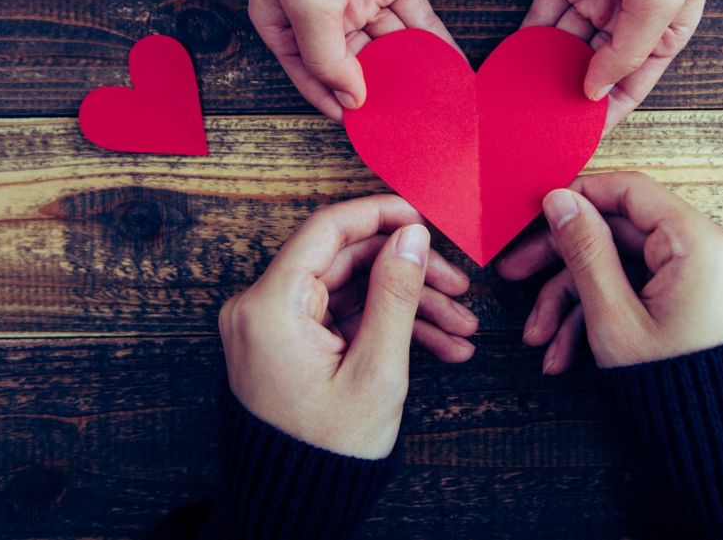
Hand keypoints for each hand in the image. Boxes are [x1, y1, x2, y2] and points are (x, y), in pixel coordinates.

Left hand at [218, 195, 477, 458]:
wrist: (295, 508)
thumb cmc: (327, 451)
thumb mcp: (377, 370)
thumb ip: (396, 293)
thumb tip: (412, 235)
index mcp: (270, 306)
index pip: (329, 229)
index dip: (382, 214)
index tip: (426, 218)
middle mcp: (261, 306)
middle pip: (348, 260)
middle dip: (411, 274)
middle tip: (460, 288)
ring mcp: (273, 324)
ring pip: (353, 289)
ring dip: (409, 306)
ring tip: (461, 329)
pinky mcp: (288, 341)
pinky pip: (343, 317)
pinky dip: (386, 327)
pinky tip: (439, 345)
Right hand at [249, 0, 458, 121]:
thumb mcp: (309, 4)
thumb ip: (327, 57)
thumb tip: (351, 101)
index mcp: (282, 18)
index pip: (308, 71)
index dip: (332, 98)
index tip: (360, 125)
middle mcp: (319, 11)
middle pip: (351, 60)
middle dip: (377, 87)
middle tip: (404, 116)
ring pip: (387, 43)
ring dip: (409, 67)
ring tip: (433, 96)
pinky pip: (414, 19)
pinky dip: (433, 41)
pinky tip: (450, 65)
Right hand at [496, 171, 722, 373]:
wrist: (712, 450)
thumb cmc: (673, 390)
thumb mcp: (613, 317)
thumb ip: (585, 249)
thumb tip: (560, 200)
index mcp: (700, 242)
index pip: (630, 189)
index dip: (577, 196)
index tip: (535, 214)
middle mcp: (708, 249)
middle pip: (618, 231)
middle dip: (561, 262)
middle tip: (515, 273)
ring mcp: (701, 274)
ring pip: (620, 265)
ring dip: (573, 299)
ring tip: (539, 339)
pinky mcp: (692, 296)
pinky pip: (638, 288)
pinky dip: (600, 312)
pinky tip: (564, 352)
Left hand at [523, 0, 707, 132]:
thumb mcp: (660, 5)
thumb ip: (627, 54)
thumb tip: (595, 92)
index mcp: (668, 25)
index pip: (637, 80)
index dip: (611, 111)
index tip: (583, 136)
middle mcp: (632, 14)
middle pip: (598, 65)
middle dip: (572, 92)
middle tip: (545, 121)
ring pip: (566, 44)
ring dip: (547, 70)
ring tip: (524, 99)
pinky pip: (544, 16)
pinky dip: (529, 40)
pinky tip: (513, 66)